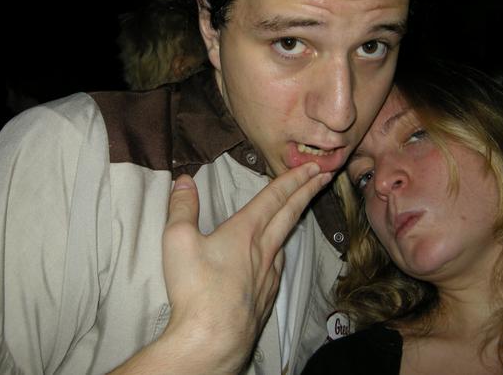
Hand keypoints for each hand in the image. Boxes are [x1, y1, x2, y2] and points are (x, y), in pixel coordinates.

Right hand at [161, 163, 331, 373]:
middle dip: (307, 191)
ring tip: (300, 209)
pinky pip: (279, 264)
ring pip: (287, 238)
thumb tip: (183, 180)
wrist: (213, 338)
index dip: (293, 178)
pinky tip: (276, 253)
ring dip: (296, 218)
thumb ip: (182, 206)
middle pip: (291, 213)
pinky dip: (281, 248)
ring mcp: (269, 273)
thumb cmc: (196, 288)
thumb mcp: (178, 239)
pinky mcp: (267, 295)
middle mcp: (264, 248)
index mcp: (246, 230)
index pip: (274, 196)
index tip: (312, 166)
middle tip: (324, 176)